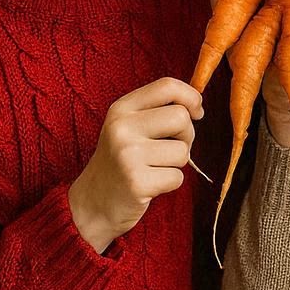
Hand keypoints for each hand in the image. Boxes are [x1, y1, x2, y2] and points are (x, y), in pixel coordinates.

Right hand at [68, 77, 202, 253]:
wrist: (92, 204)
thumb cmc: (122, 160)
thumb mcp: (130, 125)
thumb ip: (159, 109)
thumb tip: (197, 106)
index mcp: (122, 108)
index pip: (167, 86)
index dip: (191, 97)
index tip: (196, 112)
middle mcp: (122, 128)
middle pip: (181, 117)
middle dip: (187, 135)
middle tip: (171, 147)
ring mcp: (127, 155)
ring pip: (183, 151)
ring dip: (177, 163)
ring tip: (155, 167)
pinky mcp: (136, 183)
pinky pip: (177, 177)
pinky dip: (171, 183)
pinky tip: (150, 185)